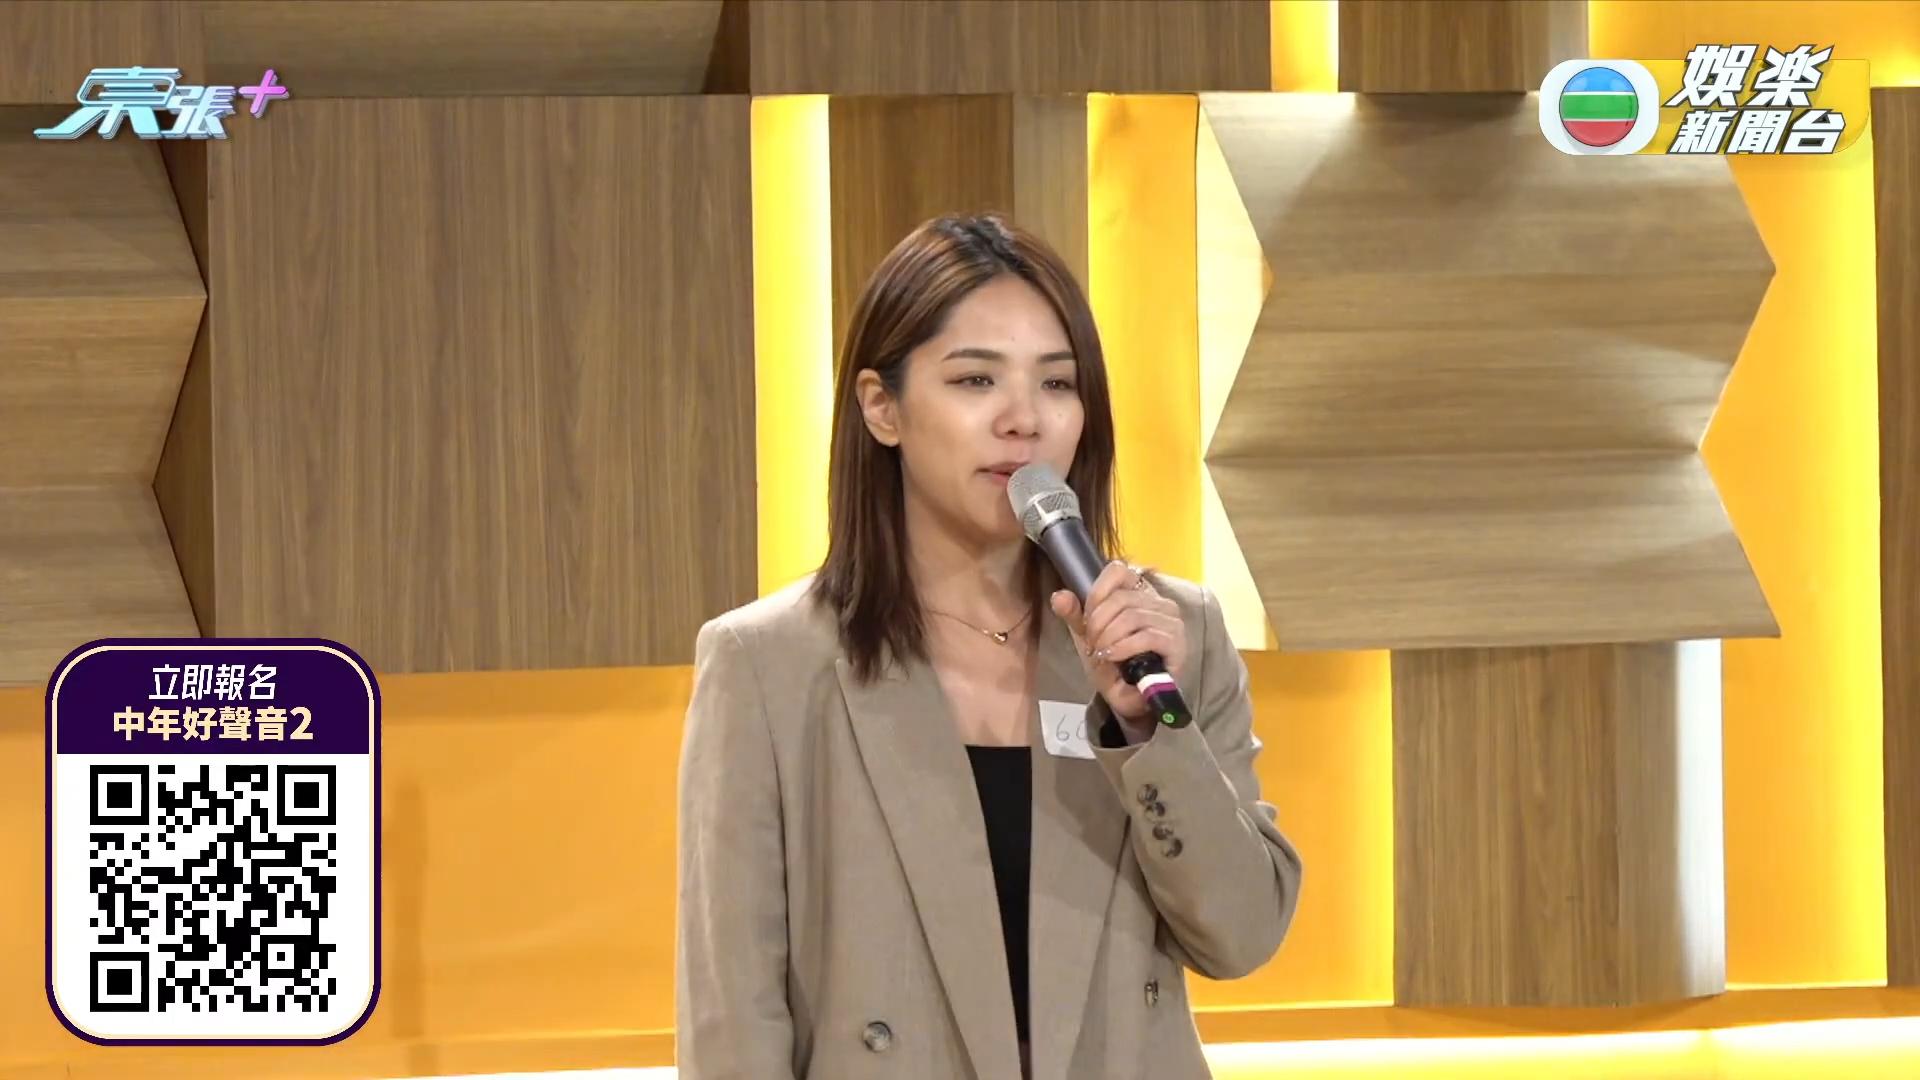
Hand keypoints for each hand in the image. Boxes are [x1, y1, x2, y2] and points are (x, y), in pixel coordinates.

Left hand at [1050, 561, 1187, 727]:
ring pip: (1132, 616)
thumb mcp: (1089, 636)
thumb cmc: (1114, 663)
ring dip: (1109, 637)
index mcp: (1140, 593)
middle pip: (1120, 598)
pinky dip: (1124, 647)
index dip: (1096, 593)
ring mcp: (1172, 622)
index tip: (1087, 620)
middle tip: (1093, 644)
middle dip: (1097, 623)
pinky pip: (1147, 637)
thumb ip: (1074, 614)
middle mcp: (1160, 602)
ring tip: (1103, 653)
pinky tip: (1113, 656)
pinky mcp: (1177, 644)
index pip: (1118, 571)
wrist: (1131, 698)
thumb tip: (1059, 596)